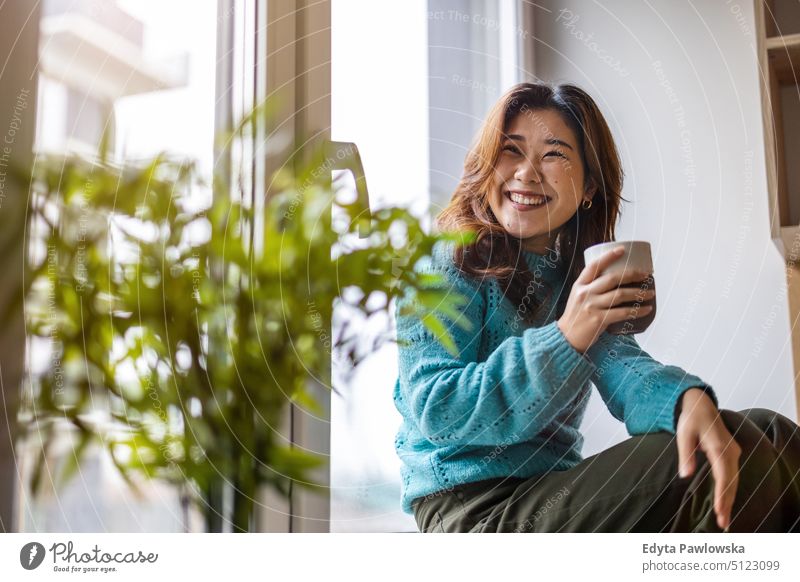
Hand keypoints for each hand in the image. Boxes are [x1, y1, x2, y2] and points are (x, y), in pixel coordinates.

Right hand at [557, 245, 654, 352]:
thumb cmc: (576, 316)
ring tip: (650, 293)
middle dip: (632, 274)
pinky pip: (622, 312)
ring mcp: (591, 306)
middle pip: (612, 278)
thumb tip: (614, 278)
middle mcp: (585, 294)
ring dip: (638, 292)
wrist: (566, 337)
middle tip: (646, 274)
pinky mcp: (599, 320)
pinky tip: (646, 309)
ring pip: (620, 294)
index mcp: (579, 285)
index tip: (622, 250)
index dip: (608, 256)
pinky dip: (637, 311)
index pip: (594, 266)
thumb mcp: (577, 297)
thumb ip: (591, 287)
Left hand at [676, 388, 740, 529]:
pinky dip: (729, 490)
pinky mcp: (730, 455)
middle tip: (723, 523)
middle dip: (727, 503)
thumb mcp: (683, 434)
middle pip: (731, 482)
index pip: (723, 476)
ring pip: (734, 481)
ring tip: (724, 518)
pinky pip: (732, 476)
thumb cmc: (690, 418)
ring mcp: (732, 453)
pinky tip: (725, 502)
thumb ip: (686, 454)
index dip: (722, 494)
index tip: (718, 509)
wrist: (699, 404)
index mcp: (718, 447)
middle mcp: (730, 452)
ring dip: (729, 499)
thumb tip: (686, 475)